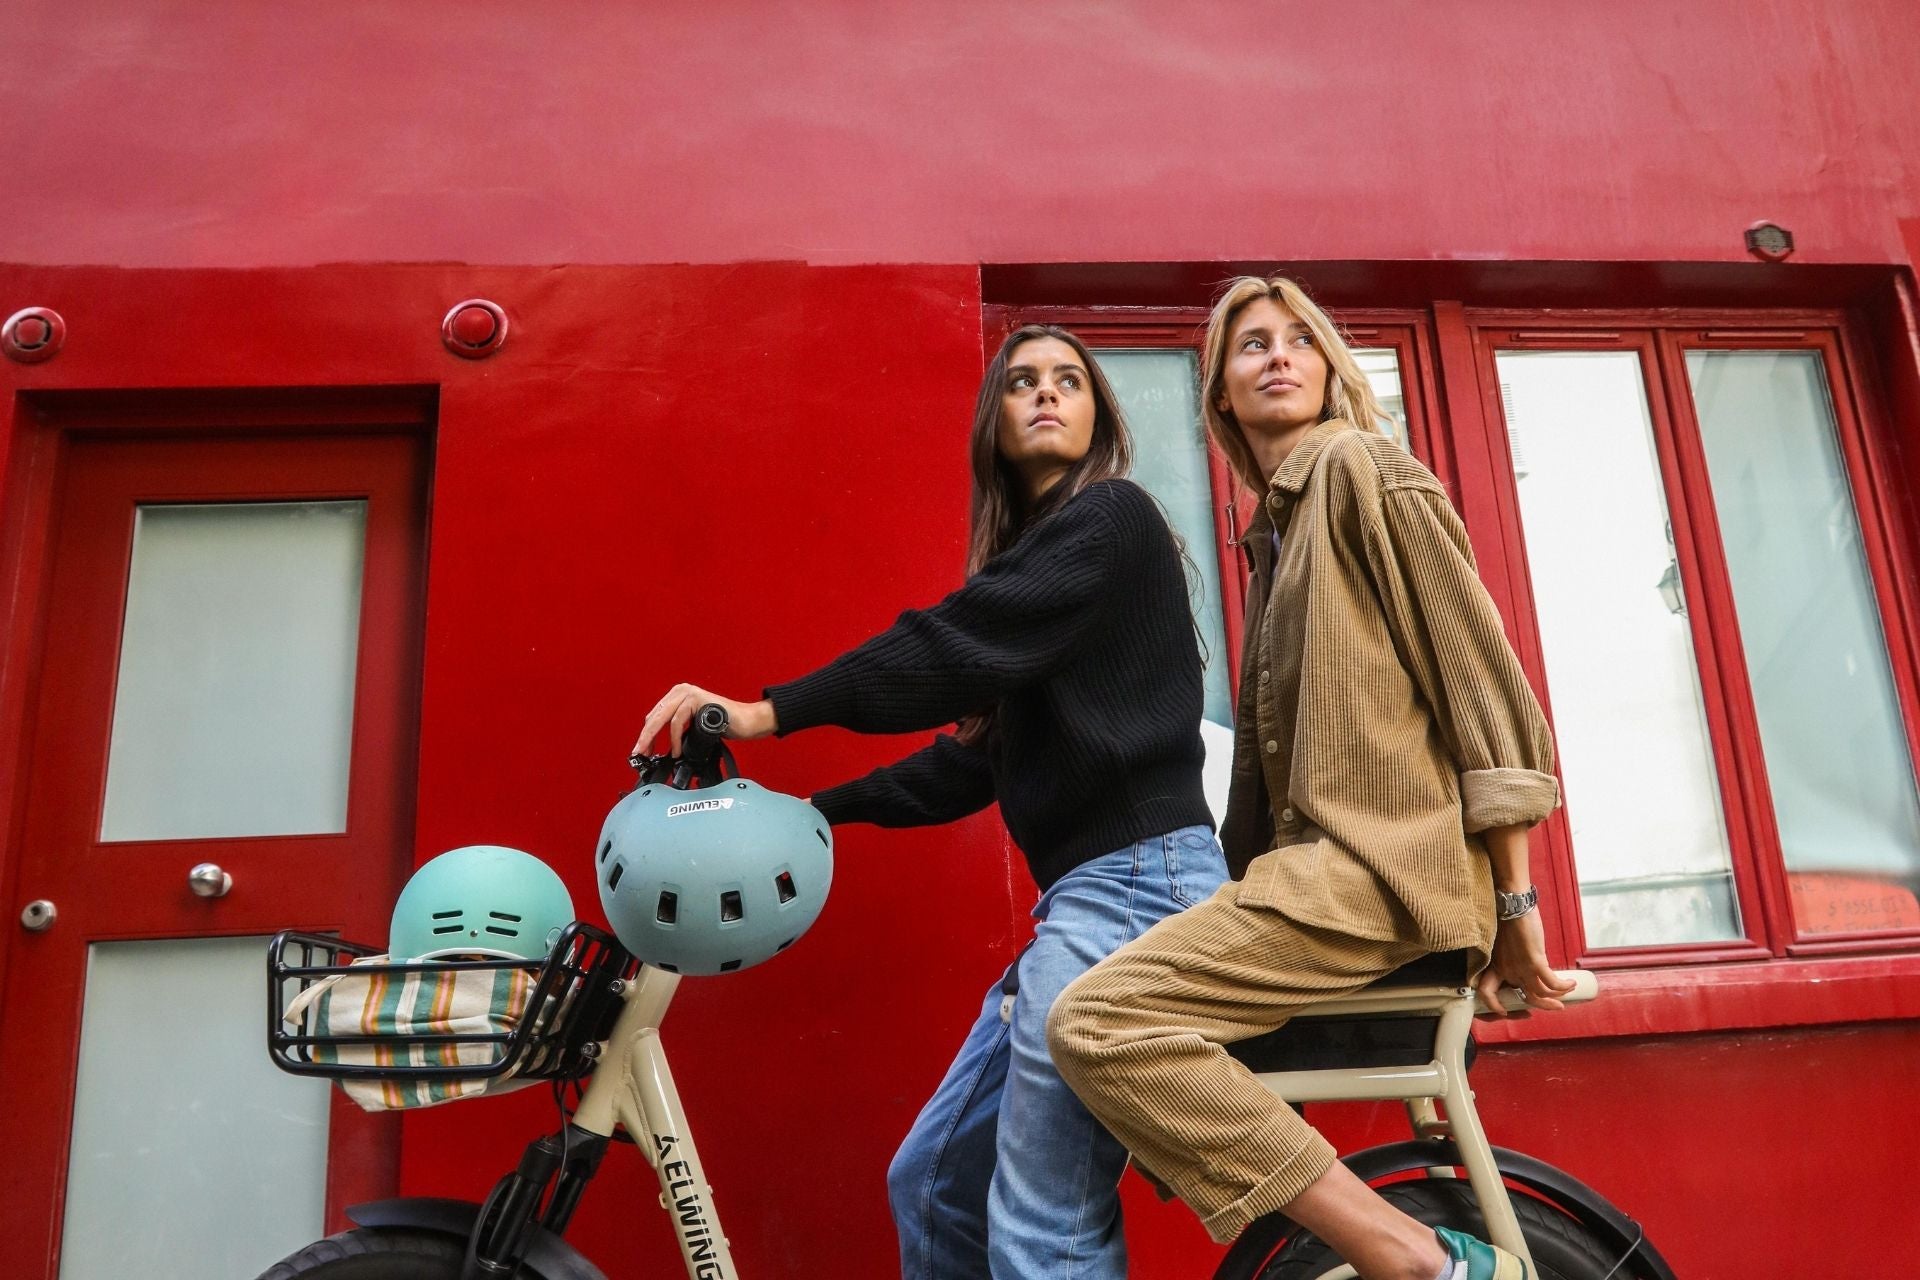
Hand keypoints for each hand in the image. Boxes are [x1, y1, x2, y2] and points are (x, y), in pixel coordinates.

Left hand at [632, 683, 777, 756]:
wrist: (748, 721)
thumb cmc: (725, 724)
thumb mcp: (694, 726)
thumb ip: (678, 728)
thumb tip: (659, 743)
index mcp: (679, 695)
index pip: (654, 715)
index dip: (646, 734)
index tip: (640, 750)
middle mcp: (682, 691)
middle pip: (655, 716)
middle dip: (644, 737)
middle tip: (638, 753)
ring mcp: (690, 693)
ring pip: (662, 718)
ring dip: (656, 739)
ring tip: (659, 754)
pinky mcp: (697, 699)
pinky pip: (678, 721)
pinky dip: (675, 738)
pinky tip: (677, 749)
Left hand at [1475, 906, 1576, 1018]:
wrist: (1512, 905)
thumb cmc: (1509, 920)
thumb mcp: (1503, 944)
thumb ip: (1510, 957)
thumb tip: (1524, 964)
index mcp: (1496, 966)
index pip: (1486, 992)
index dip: (1494, 1005)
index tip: (1504, 1011)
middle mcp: (1507, 970)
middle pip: (1524, 998)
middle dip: (1542, 1006)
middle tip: (1556, 1006)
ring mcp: (1521, 967)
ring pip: (1540, 994)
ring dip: (1556, 998)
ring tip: (1567, 995)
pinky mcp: (1535, 961)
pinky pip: (1551, 983)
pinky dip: (1563, 986)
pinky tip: (1571, 984)